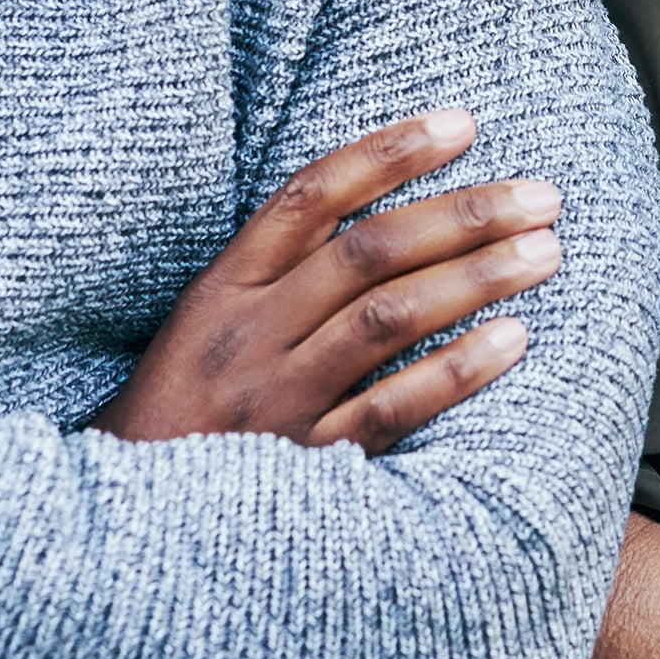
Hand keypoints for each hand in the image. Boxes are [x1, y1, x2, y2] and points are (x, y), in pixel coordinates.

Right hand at [90, 109, 558, 452]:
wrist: (115, 533)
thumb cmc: (178, 416)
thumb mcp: (201, 330)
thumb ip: (274, 275)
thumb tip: (377, 213)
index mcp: (220, 289)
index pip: (311, 195)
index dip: (390, 152)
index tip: (462, 124)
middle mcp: (247, 333)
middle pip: (367, 251)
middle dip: (462, 214)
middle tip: (540, 195)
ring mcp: (274, 400)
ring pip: (386, 319)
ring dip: (475, 279)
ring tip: (545, 254)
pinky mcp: (303, 465)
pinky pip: (390, 409)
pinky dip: (455, 371)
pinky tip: (513, 342)